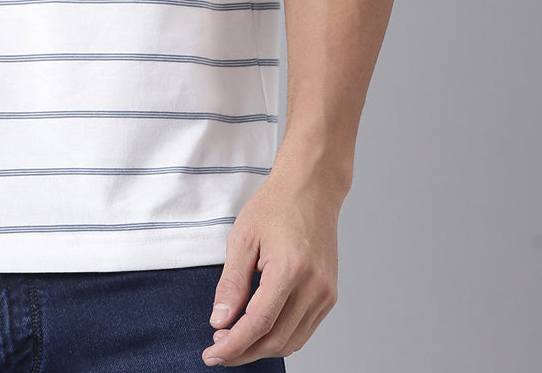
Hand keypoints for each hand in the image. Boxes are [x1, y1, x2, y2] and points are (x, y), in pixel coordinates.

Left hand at [201, 157, 340, 365]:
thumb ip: (231, 283)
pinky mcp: (329, 295)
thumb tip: (220, 322)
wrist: (312, 187)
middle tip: (217, 351)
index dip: (233, 344)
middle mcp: (314, 286)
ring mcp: (325, 293)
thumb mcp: (243, 237)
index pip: (258, 323)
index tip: (211, 354)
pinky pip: (304, 330)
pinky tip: (258, 332)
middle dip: (243, 352)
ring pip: (291, 341)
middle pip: (276, 339)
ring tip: (233, 341)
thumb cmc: (275, 205)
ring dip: (261, 349)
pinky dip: (280, 338)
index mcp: (290, 268)